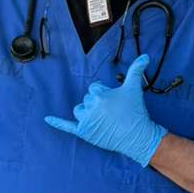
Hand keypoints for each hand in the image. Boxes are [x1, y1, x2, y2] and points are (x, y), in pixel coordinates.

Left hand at [45, 54, 166, 166]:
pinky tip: (47, 119)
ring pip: (79, 110)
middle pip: (87, 99)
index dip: (104, 94)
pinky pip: (67, 126)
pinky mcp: (83, 133)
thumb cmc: (135, 112)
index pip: (94, 89)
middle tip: (112, 111)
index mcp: (99, 95)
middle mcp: (90, 107)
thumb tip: (145, 55)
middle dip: (97, 104)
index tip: (114, 101)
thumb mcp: (135, 88)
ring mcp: (86, 121)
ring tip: (101, 118)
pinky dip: (57, 122)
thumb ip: (137, 70)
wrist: (137, 136)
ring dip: (86, 112)